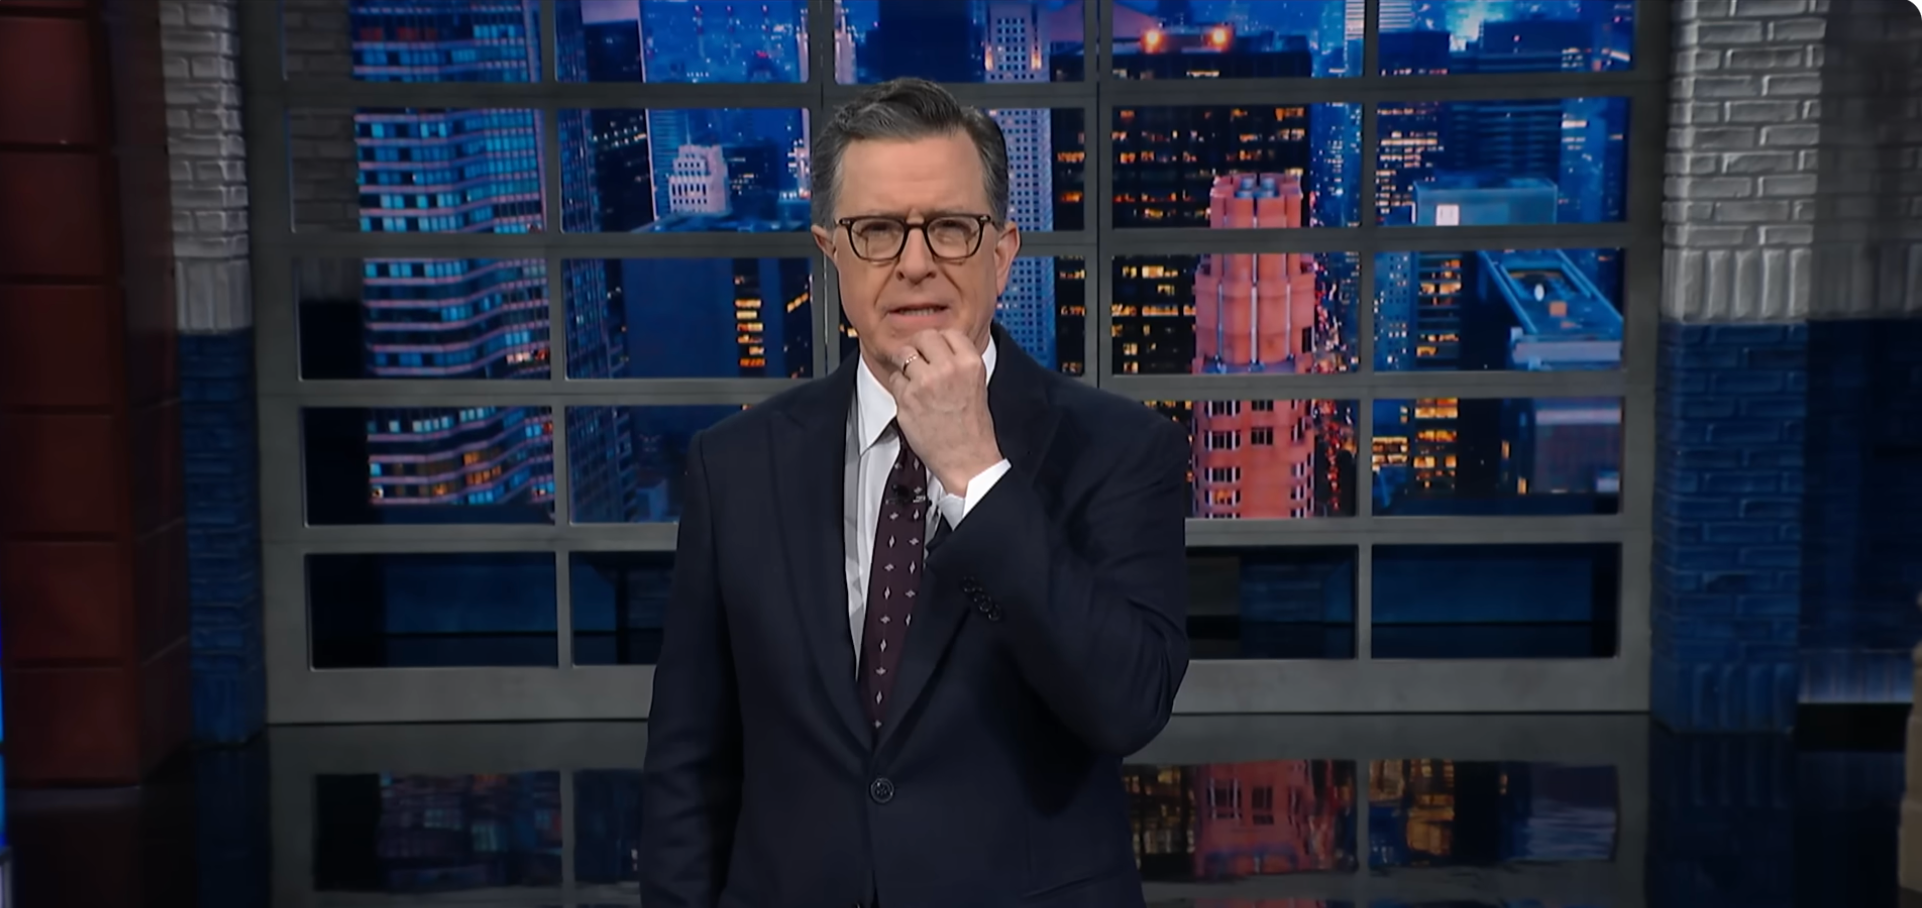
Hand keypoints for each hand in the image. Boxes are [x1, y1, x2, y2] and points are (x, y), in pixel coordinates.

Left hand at [880, 329, 1003, 494]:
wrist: (967, 459)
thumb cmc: (973, 428)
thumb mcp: (977, 384)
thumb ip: (959, 361)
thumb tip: (937, 346)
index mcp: (969, 363)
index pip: (948, 333)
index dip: (939, 341)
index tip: (935, 348)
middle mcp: (947, 369)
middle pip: (924, 337)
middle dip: (920, 347)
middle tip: (919, 359)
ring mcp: (925, 383)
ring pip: (904, 355)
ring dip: (906, 365)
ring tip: (914, 379)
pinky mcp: (907, 399)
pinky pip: (894, 380)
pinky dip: (899, 387)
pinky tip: (912, 398)